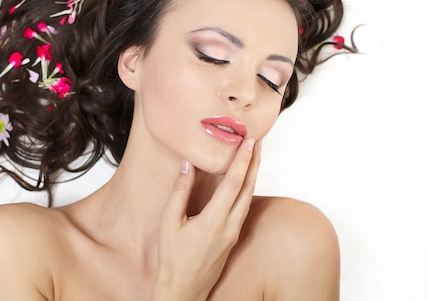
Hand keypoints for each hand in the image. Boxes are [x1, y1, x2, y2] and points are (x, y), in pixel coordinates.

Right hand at [151, 138, 261, 300]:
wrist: (183, 289)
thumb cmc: (173, 259)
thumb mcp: (170, 222)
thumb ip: (180, 191)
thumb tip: (187, 165)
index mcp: (214, 221)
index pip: (234, 183)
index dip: (243, 160)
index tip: (248, 141)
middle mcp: (229, 226)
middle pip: (248, 188)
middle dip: (254, 162)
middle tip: (257, 141)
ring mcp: (233, 233)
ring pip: (248, 198)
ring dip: (252, 175)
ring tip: (253, 156)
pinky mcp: (233, 238)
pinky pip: (244, 208)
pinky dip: (246, 189)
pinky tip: (244, 182)